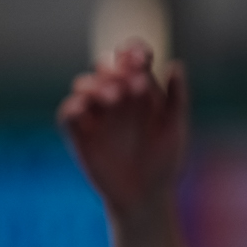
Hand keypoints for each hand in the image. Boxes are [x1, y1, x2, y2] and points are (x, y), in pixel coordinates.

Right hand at [58, 43, 188, 218]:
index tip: (141, 56)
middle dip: (115, 67)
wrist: (148, 194)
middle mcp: (114, 97)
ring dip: (97, 85)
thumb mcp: (175, 127)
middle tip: (131, 77)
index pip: (131, 61)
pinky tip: (86, 108)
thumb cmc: (164, 159)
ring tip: (116, 95)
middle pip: (105, 68)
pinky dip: (74, 107)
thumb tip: (175, 64)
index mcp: (139, 90)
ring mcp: (95, 114)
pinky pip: (69, 114)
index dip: (133, 52)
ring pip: (85, 86)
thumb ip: (177, 97)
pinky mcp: (79, 134)